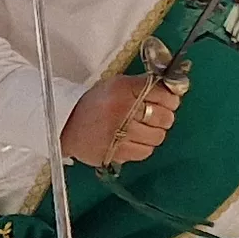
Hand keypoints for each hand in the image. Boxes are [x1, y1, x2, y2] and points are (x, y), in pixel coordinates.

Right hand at [60, 73, 185, 167]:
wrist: (64, 124)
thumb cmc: (95, 103)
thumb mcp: (116, 85)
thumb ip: (144, 85)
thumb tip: (174, 89)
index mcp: (124, 89)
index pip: (164, 94)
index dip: (171, 99)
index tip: (169, 102)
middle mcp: (123, 109)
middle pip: (165, 117)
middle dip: (164, 117)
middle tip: (154, 117)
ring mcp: (120, 133)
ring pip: (158, 136)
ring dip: (154, 133)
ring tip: (142, 130)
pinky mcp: (117, 152)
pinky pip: (146, 151)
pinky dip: (144, 147)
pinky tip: (133, 141)